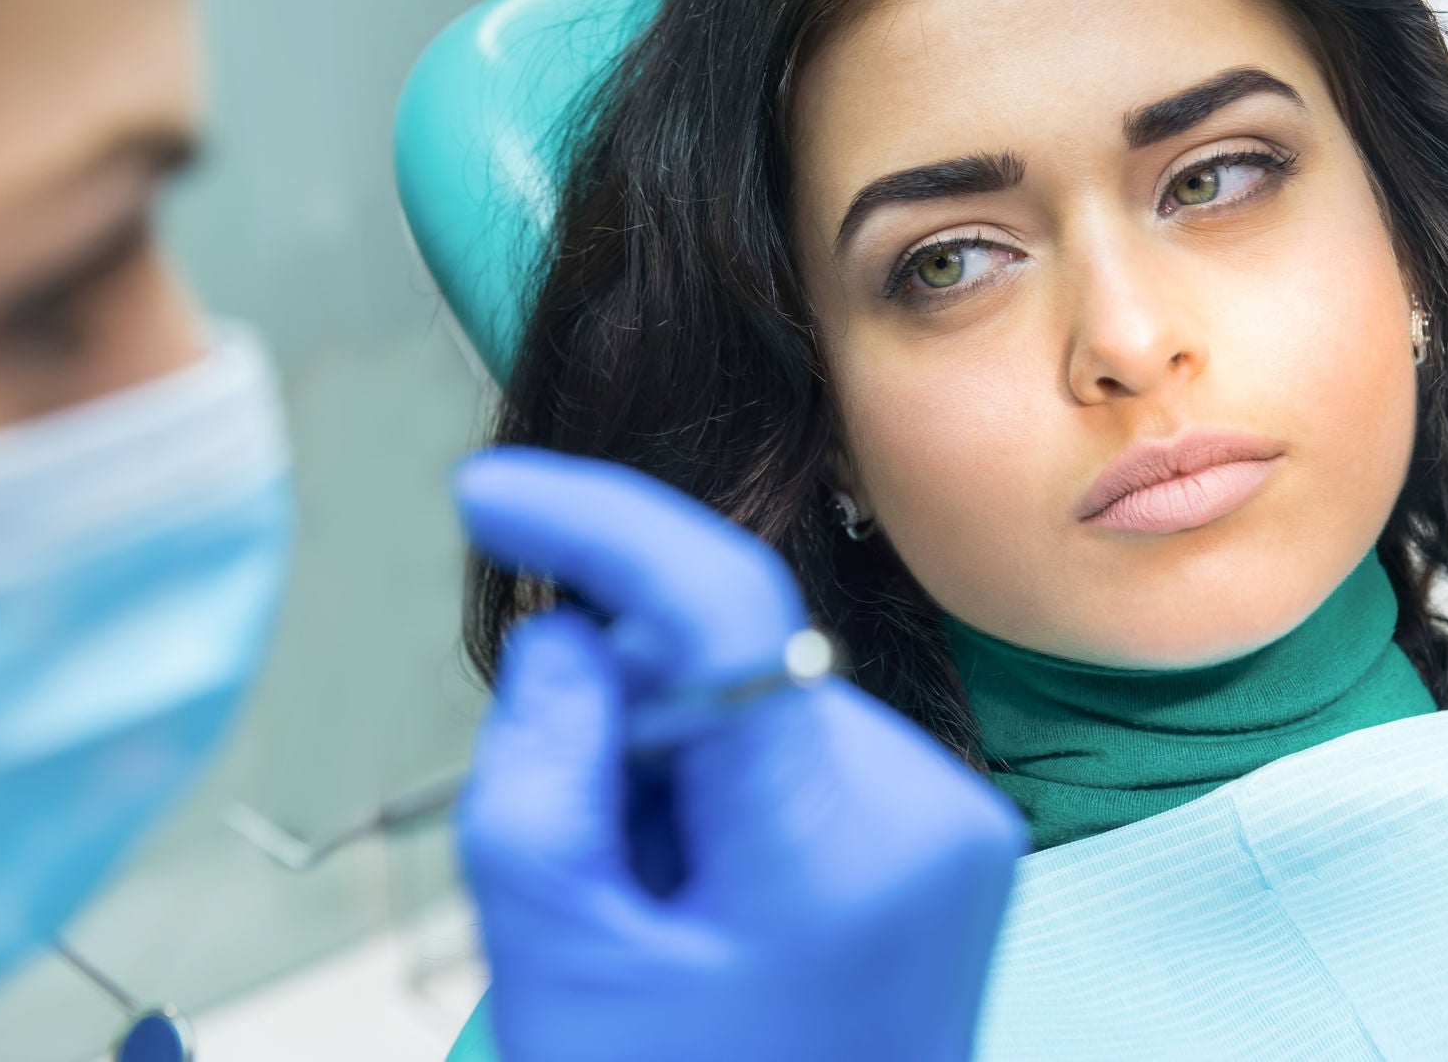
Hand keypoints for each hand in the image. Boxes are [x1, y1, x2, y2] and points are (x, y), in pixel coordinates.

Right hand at [453, 446, 1025, 1061]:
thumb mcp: (562, 955)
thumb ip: (544, 767)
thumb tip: (572, 640)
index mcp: (837, 845)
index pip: (723, 602)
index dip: (597, 524)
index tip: (491, 493)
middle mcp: (928, 814)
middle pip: (738, 661)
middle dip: (627, 707)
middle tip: (579, 843)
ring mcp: (956, 833)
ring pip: (769, 707)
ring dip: (677, 765)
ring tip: (652, 915)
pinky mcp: (953, 850)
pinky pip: (811, 761)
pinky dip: (730, 799)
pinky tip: (705, 910)